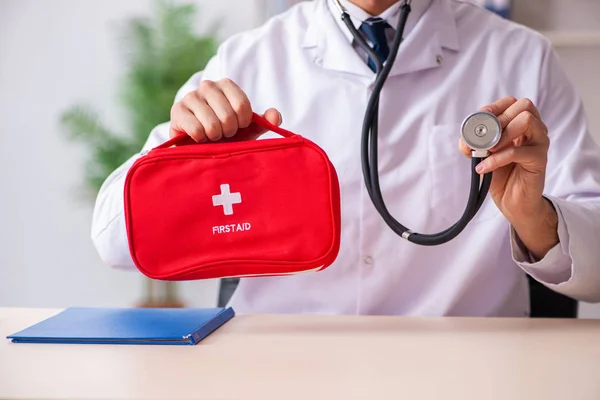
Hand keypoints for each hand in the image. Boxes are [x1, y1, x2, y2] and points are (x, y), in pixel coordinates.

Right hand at [170, 78, 281, 141]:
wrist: (199, 144)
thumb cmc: (226, 133)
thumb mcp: (248, 128)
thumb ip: (264, 121)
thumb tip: (275, 116)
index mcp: (226, 85)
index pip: (243, 106)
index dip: (243, 123)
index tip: (239, 127)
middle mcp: (207, 85)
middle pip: (228, 116)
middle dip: (229, 132)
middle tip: (223, 133)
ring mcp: (190, 97)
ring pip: (212, 124)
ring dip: (215, 137)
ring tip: (211, 135)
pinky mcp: (177, 111)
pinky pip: (197, 130)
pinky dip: (201, 139)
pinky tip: (199, 137)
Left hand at [458, 96, 557, 258]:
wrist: (512, 202)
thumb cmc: (499, 175)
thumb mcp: (482, 155)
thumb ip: (472, 144)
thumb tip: (465, 139)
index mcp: (521, 124)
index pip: (514, 102)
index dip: (496, 106)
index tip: (480, 118)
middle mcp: (534, 130)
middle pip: (524, 106)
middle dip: (499, 118)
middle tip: (485, 137)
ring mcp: (539, 143)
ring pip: (526, 120)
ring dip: (501, 134)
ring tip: (487, 150)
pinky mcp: (539, 159)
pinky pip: (518, 151)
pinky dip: (496, 158)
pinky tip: (483, 167)